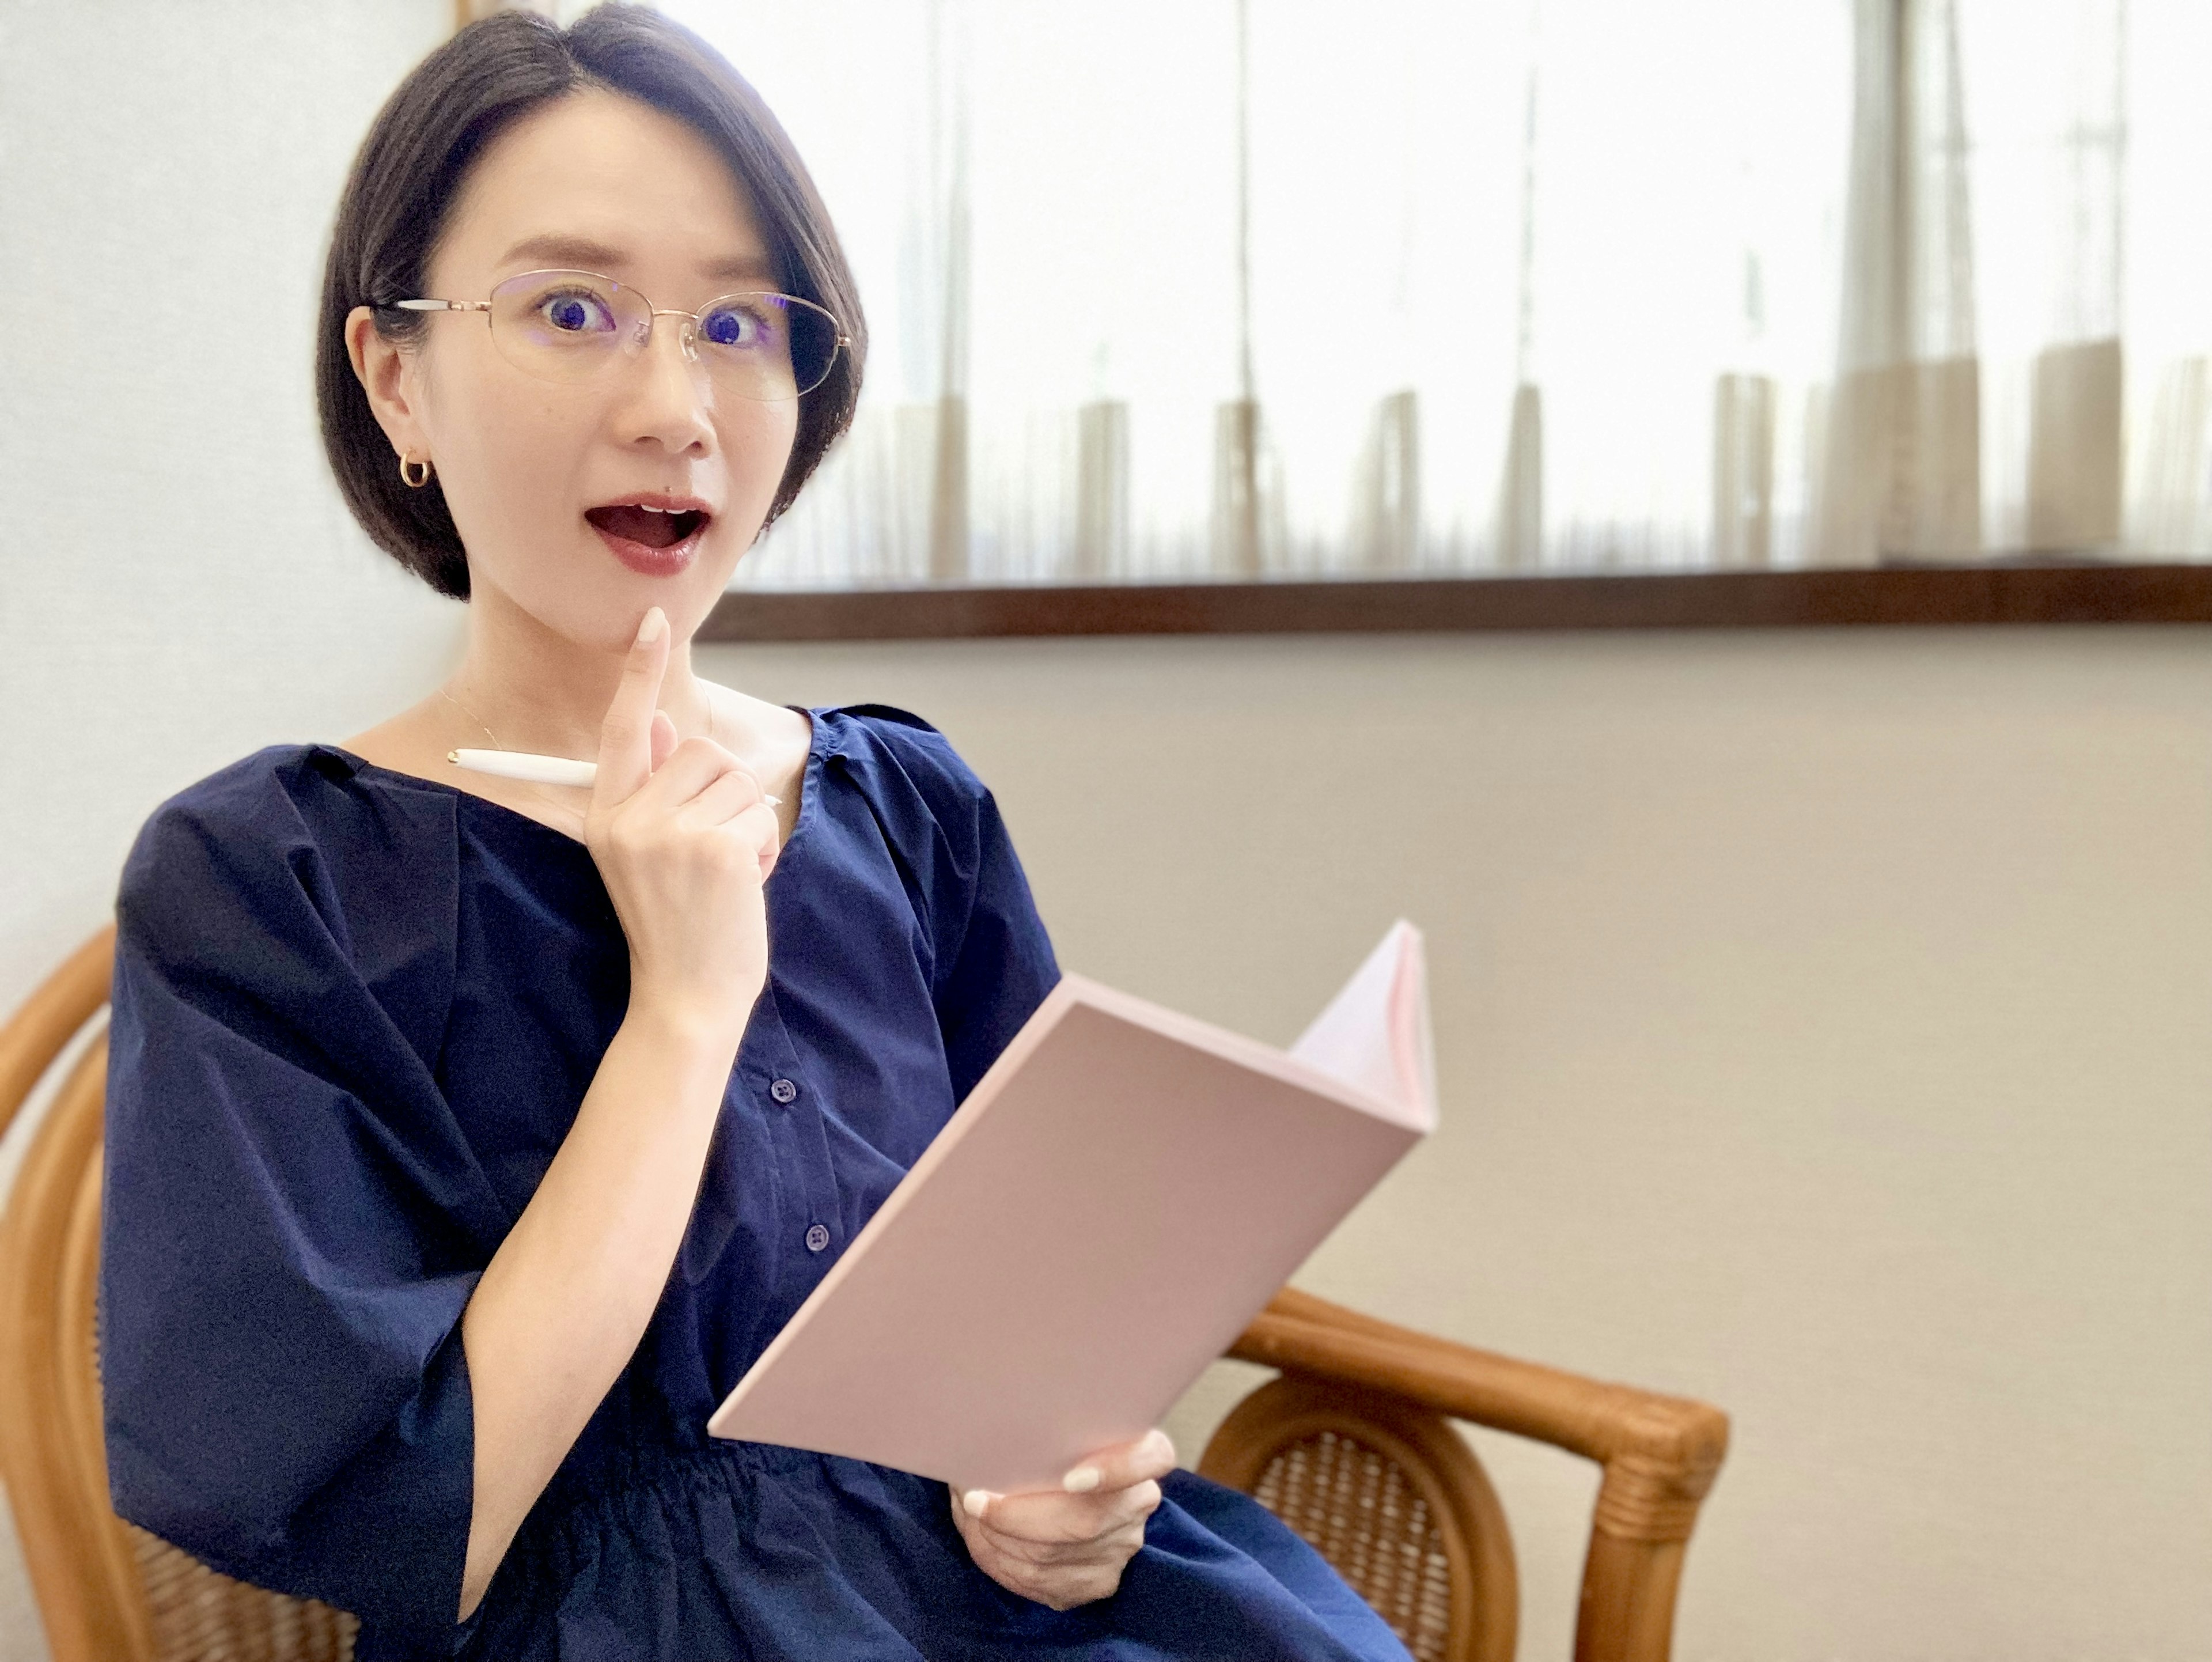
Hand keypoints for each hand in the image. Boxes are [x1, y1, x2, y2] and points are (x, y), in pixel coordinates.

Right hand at [584, 606, 778, 1050]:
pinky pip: (760, 816)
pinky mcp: (714, 848)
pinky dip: (763, 849)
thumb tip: (666, 721)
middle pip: (704, 751)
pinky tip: (742, 887)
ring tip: (726, 874)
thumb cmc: (675, 925)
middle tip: (715, 853)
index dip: (638, 673)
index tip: (653, 621)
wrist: (685, 998)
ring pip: (739, 781)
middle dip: (727, 794)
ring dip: (748, 824)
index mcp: (606, 815)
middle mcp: (630, 818)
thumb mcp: (650, 853)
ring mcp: (670, 833)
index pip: (624, 728)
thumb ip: (654, 785)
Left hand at [950, 1430, 1173, 1610]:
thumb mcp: (1053, 1423)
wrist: (1056, 1486)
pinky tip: (983, 1540)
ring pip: (1053, 1558)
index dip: (1118, 1470)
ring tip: (969, 1516)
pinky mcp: (1098, 1581)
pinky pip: (1042, 1584)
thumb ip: (1039, 1424)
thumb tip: (985, 1437)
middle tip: (974, 1500)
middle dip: (1017, 1516)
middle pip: (1086, 1521)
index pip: (1153, 1458)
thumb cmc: (1047, 1443)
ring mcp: (1122, 1547)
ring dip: (997, 1540)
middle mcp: (1139, 1502)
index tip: (1071, 1477)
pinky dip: (1001, 1563)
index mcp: (1142, 1449)